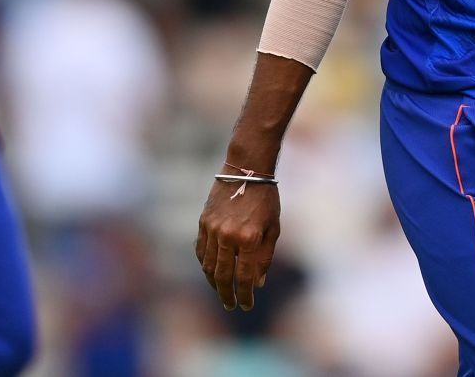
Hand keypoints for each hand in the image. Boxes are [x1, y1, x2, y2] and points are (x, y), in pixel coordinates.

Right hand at [196, 169, 279, 310]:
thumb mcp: (273, 228)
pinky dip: (205, 265)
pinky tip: (212, 272)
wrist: (246, 170)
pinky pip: (201, 251)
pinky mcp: (203, 223)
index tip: (247, 305)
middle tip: (231, 305)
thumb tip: (257, 283)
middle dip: (227, 295)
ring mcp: (212, 229)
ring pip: (208, 266)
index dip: (245, 295)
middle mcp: (228, 236)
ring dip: (214, 283)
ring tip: (222, 292)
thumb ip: (265, 257)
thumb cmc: (266, 199)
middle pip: (223, 276)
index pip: (244, 277)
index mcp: (250, 238)